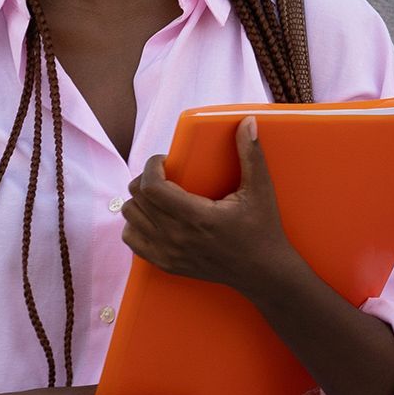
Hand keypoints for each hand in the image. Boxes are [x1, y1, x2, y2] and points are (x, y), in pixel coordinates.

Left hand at [121, 117, 299, 292]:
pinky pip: (131, 240)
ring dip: (140, 201)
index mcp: (197, 217)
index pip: (151, 187)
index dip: (151, 166)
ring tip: (160, 194)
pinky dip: (137, 224)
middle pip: (137, 199)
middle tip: (165, 174)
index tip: (165, 160)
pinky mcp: (166, 265)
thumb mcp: (261, 189)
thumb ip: (252, 154)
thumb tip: (247, 122)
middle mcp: (178, 238)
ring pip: (130, 218)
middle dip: (146, 179)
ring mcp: (169, 254)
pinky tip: (156, 216)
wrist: (263, 272)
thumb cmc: (263, 229)